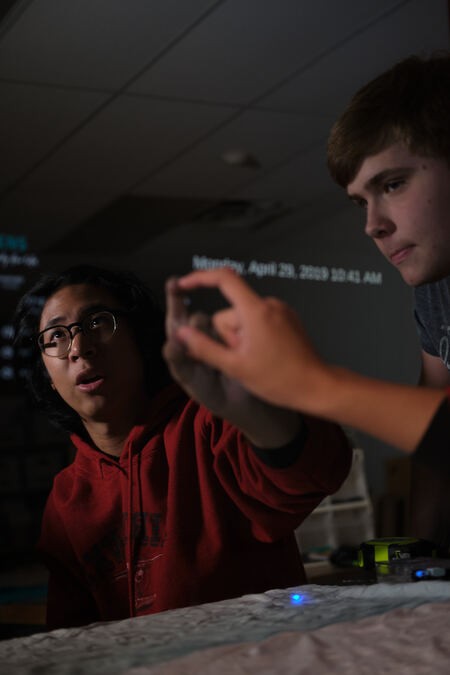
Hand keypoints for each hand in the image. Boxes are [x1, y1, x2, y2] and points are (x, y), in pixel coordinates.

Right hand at [171, 268, 330, 414]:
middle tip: (242, 358)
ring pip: (243, 318)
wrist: (316, 386)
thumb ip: (204, 348)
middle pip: (231, 310)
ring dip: (241, 338)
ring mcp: (280, 310)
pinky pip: (258, 321)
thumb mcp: (235, 367)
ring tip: (256, 360)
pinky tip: (265, 356)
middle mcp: (269, 304)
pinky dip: (253, 336)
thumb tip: (180, 333)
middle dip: (228, 334)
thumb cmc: (279, 379)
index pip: (223, 278)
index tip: (183, 286)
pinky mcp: (286, 318)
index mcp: (256, 311)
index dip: (199, 278)